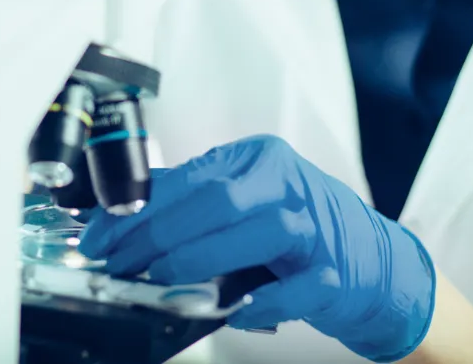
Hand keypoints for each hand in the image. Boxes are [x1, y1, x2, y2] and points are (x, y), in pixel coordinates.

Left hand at [78, 135, 435, 362]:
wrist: (372, 260)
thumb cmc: (293, 228)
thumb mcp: (242, 202)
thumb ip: (188, 205)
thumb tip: (118, 217)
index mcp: (257, 160)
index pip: (188, 178)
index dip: (137, 208)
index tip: (99, 235)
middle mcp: (288, 185)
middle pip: (218, 199)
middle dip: (158, 233)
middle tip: (120, 263)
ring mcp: (316, 229)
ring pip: (259, 232)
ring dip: (203, 257)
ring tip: (161, 279)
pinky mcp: (337, 274)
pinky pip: (301, 287)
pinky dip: (266, 302)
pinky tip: (233, 312)